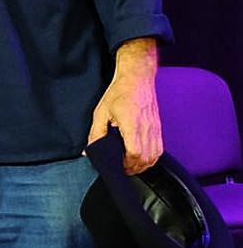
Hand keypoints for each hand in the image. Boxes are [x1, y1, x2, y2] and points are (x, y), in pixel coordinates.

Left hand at [87, 38, 161, 174]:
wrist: (137, 79)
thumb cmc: (118, 94)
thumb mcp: (101, 112)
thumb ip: (95, 133)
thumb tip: (89, 150)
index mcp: (132, 125)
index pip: (134, 153)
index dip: (126, 164)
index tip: (117, 166)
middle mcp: (146, 129)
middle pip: (145, 159)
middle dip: (133, 168)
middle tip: (122, 168)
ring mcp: (155, 130)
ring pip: (154, 157)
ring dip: (143, 165)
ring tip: (130, 164)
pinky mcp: (159, 129)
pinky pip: (159, 150)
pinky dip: (151, 158)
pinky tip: (141, 157)